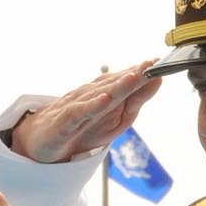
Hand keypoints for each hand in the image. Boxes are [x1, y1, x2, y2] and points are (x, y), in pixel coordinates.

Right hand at [10, 64, 161, 164]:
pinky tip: (104, 100)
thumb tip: (158, 80)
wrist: (43, 142)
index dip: (143, 73)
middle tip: (152, 64)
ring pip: (99, 95)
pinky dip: (91, 106)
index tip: (162, 62)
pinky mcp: (63, 122)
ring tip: (135, 77)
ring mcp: (77, 106)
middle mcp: (91, 95)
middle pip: (115, 84)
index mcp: (106, 93)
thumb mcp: (115, 119)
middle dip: (134, 73)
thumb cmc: (82, 128)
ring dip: (117, 85)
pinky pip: (78, 112)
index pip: (126, 81)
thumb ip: (135, 100)